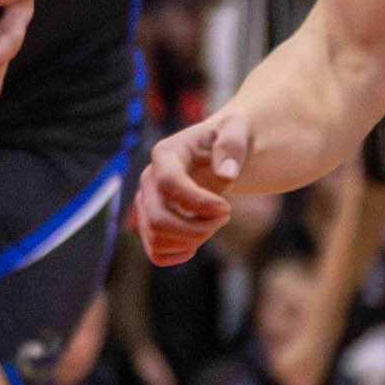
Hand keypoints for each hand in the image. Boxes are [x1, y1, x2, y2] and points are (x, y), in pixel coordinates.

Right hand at [134, 109, 255, 264]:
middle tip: (225, 217)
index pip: (169, 183)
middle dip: (197, 229)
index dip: (199, 203)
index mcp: (165, 154)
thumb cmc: (228, 138)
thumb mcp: (237, 130)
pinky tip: (196, 244)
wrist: (218, 151)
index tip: (227, 209)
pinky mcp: (150, 222)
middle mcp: (148, 179)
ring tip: (213, 225)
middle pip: (158, 219)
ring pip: (156, 238)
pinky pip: (154, 251)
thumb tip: (226, 174)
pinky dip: (177, 255)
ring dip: (191, 241)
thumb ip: (232, 146)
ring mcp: (146, 202)